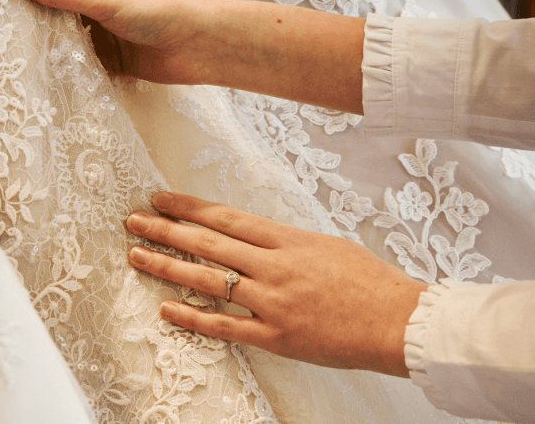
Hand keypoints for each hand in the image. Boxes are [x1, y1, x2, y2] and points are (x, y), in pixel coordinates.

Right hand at [14, 0, 366, 113]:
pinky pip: (74, 60)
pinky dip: (60, 65)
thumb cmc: (160, 10)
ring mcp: (97, 29)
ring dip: (41, 43)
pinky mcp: (103, 57)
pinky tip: (35, 74)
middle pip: (48, 6)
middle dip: (25, 16)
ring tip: (2, 53)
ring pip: (59, 35)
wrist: (200, 47)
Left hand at [126, 191, 427, 377]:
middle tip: (133, 221)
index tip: (160, 199)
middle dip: (165, 230)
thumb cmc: (372, 283)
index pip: (226, 217)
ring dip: (167, 267)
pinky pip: (225, 326)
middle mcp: (274, 268)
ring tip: (136, 256)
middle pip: (207, 244)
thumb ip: (286, 242)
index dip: (189, 207)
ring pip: (208, 281)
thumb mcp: (327, 245)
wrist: (402, 322)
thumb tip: (254, 237)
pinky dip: (193, 317)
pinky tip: (167, 309)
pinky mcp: (276, 336)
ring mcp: (272, 303)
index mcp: (289, 240)